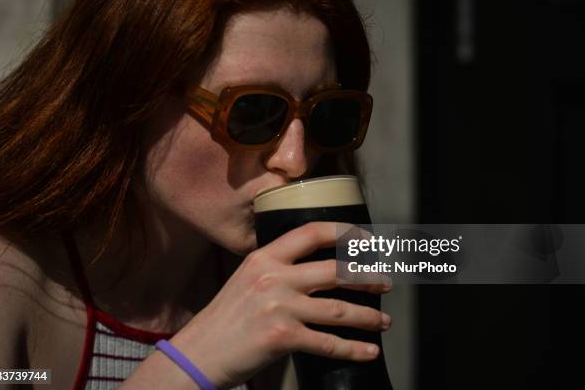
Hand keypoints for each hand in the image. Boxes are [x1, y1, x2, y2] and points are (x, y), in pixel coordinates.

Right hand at [168, 222, 391, 388]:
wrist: (199, 352)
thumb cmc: (225, 319)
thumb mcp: (246, 280)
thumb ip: (277, 270)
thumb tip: (317, 269)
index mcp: (264, 258)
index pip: (312, 233)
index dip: (345, 233)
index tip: (367, 240)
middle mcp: (273, 277)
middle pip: (335, 271)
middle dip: (368, 277)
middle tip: (385, 284)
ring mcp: (279, 307)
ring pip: (339, 309)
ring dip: (368, 316)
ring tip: (384, 321)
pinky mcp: (283, 337)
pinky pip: (329, 343)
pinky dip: (354, 348)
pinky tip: (369, 350)